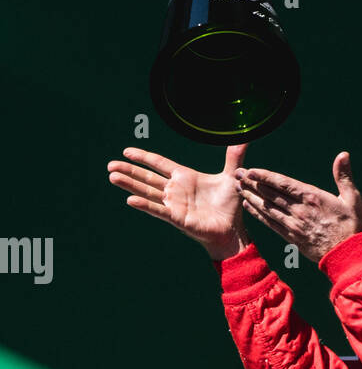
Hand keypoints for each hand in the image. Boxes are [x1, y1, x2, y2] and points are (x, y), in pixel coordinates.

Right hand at [107, 144, 250, 259]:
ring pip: (147, 192)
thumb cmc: (230, 206)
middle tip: (110, 165)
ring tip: (112, 176)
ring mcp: (174, 204)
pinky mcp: (176, 217)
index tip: (126, 150)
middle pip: (147, 177)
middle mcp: (175, 190)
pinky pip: (158, 210)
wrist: (232, 230)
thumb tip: (244, 138)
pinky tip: (129, 200)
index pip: (159, 164)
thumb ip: (233, 157)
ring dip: (129, 184)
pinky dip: (145, 205)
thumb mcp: (230, 177)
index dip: (143, 157)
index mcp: (184, 177)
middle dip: (129, 170)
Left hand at [235, 151, 361, 263]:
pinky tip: (249, 207)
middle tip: (237, 174)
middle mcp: (299, 210)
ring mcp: (294, 225)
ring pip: (267, 208)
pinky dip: (258, 215)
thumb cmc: (352, 225)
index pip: (283, 184)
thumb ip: (343, 176)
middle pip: (270, 194)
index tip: (251, 170)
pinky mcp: (292, 237)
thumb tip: (343, 155)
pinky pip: (271, 223)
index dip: (265, 176)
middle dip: (252, 183)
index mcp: (312, 198)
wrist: (347, 255)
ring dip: (251, 197)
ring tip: (239, 188)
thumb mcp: (352, 198)